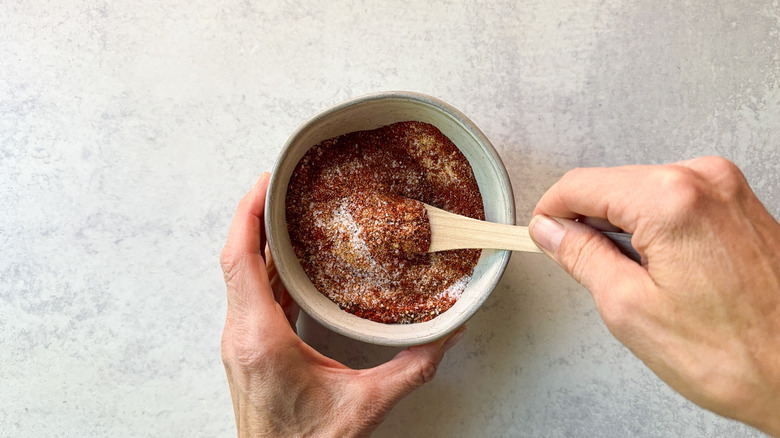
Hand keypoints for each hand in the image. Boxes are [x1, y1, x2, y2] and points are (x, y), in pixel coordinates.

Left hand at [219, 173, 465, 437]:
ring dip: (259, 239)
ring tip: (284, 209)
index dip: (248, 213)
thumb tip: (446, 332)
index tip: (264, 182)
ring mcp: (240, 342)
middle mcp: (242, 335)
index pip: (241, 260)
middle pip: (237, 257)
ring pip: (241, 275)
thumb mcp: (366, 405)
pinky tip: (288, 257)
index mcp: (261, 339)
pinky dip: (265, 266)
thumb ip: (412, 368)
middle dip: (255, 214)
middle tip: (281, 183)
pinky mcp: (247, 348)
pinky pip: (251, 293)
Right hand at [528, 156, 779, 435]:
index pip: (583, 184)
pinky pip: (675, 201)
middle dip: (588, 221)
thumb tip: (553, 231)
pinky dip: (654, 227)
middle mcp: (704, 180)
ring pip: (643, 192)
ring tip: (632, 277)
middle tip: (582, 265)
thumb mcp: (629, 307)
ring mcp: (728, 189)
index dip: (552, 210)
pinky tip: (661, 268)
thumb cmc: (734, 354)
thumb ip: (581, 257)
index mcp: (670, 200)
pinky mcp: (739, 205)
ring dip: (623, 226)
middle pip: (613, 184)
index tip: (541, 231)